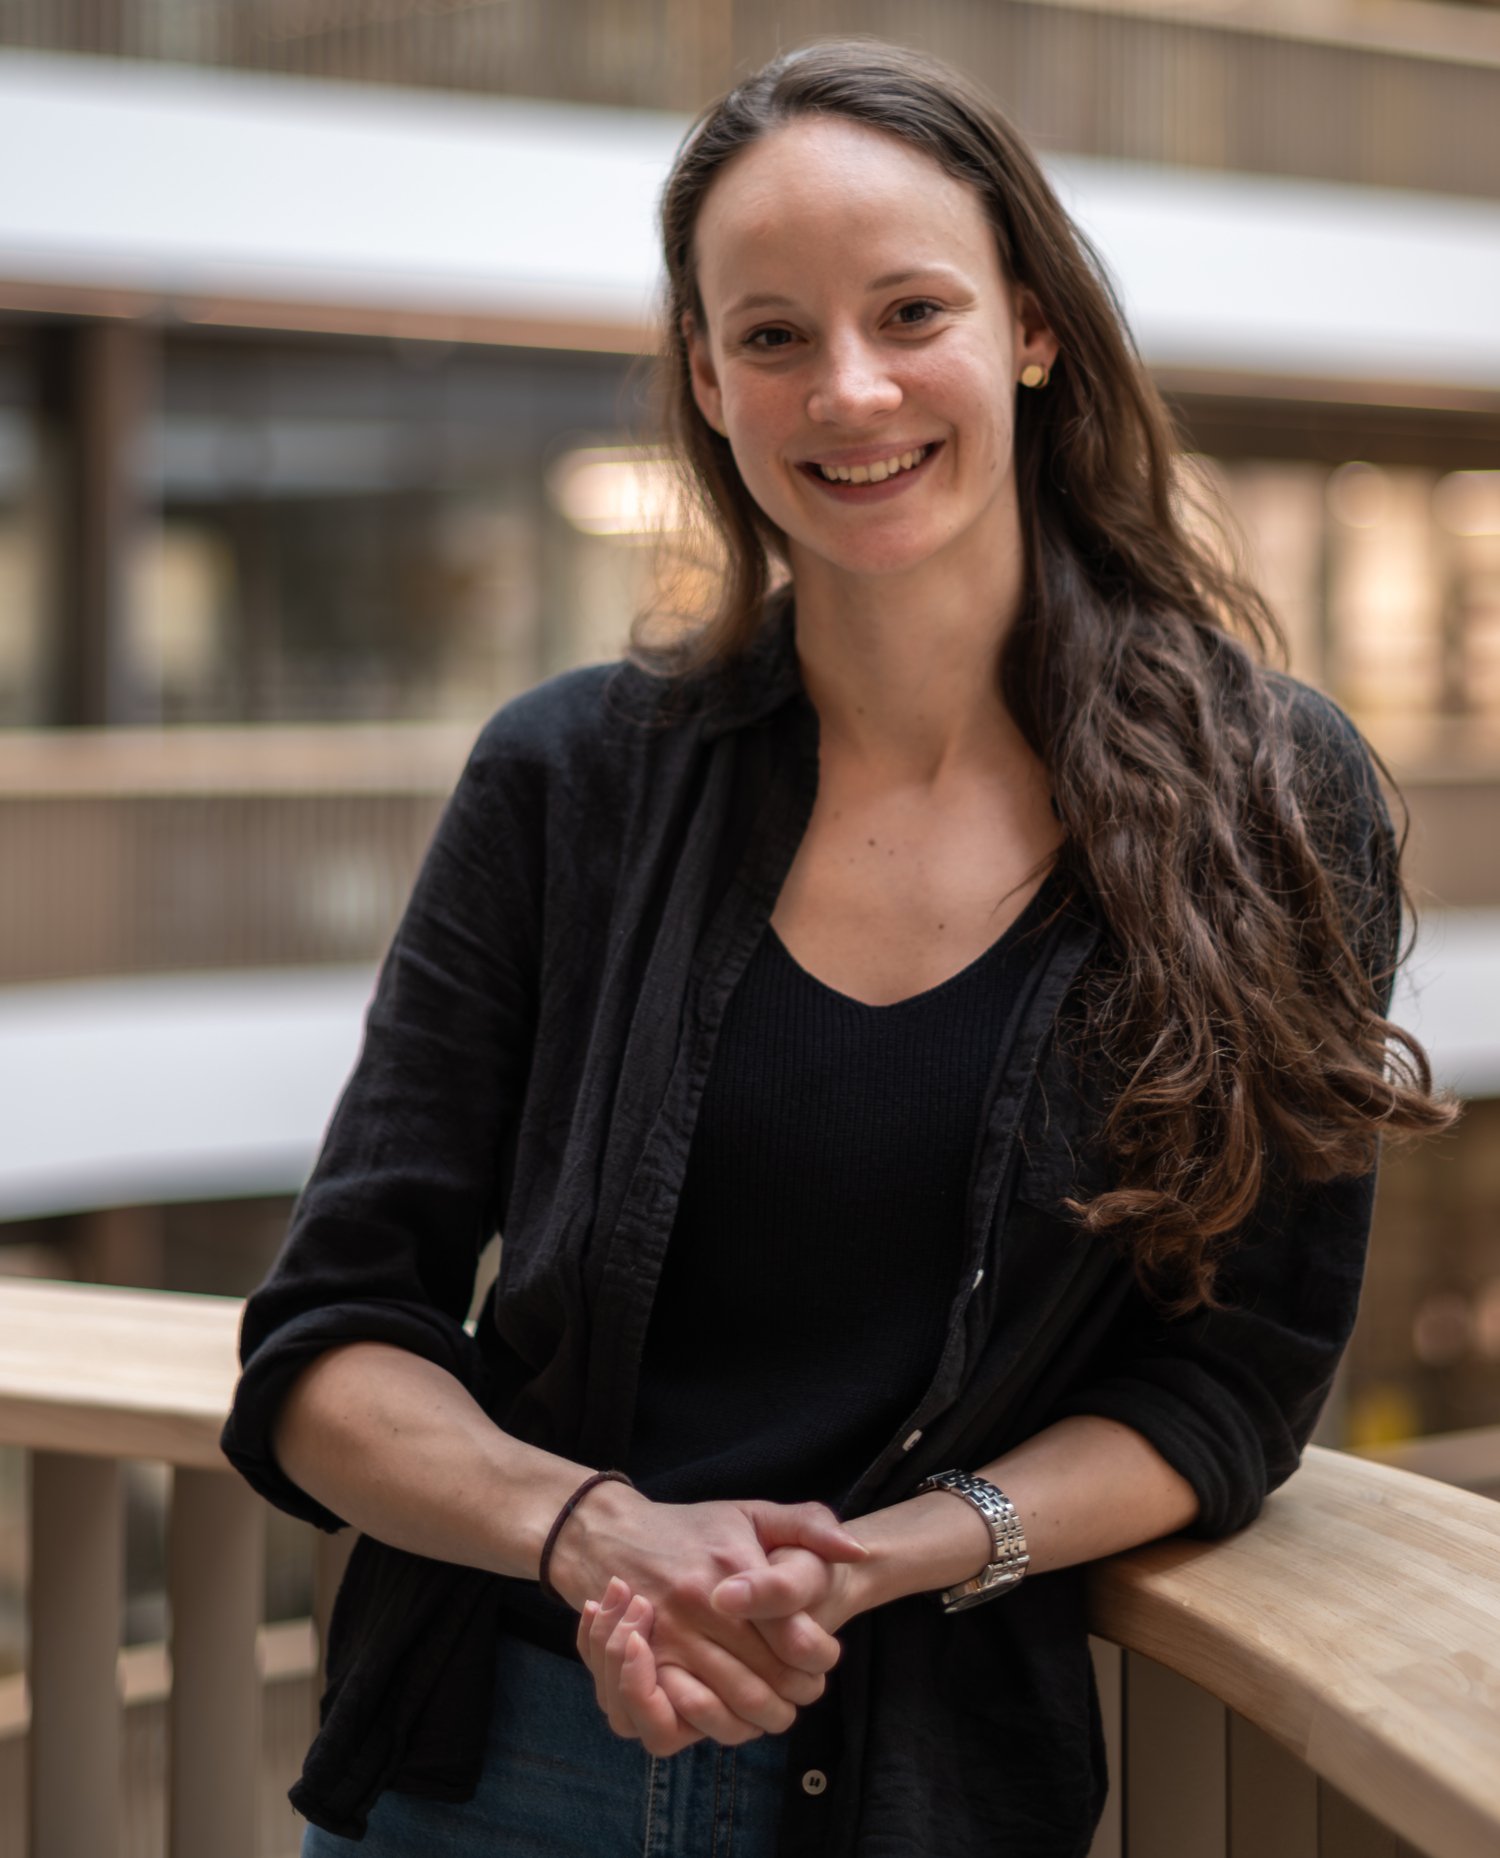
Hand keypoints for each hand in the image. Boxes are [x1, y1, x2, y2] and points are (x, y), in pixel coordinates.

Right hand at [553, 1490, 866, 1752]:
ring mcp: (665, 1640)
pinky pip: (679, 1724)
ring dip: (761, 1720)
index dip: (820, 1659)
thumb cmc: (692, 1529)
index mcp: (733, 1568)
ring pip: (730, 1711)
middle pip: (767, 1683)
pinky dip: (712, 1730)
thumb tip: (857, 1551)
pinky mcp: (640, 1668)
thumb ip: (810, 1526)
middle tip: (804, 1690)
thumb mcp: (751, 1513)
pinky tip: (730, 1715)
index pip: (796, 1640)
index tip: (822, 1657)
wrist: (610, 1535)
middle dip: (797, 1695)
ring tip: (774, 1707)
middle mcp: (698, 1607)